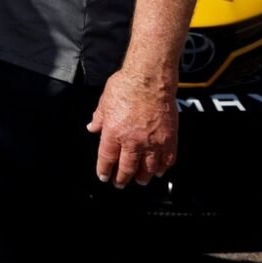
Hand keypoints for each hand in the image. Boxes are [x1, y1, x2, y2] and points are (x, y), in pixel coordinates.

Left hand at [86, 68, 178, 188]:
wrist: (150, 79)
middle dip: (122, 178)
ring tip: (140, 181)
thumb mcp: (104, 101)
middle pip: (127, 168)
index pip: (107, 158)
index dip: (104, 170)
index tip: (104, 176)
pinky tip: (159, 170)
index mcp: (113, 132)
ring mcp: (153, 142)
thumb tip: (92, 127)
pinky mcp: (169, 139)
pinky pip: (167, 160)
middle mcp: (133, 141)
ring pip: (148, 168)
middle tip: (120, 183)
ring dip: (143, 177)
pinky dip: (163, 168)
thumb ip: (99, 117)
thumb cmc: (127, 86)